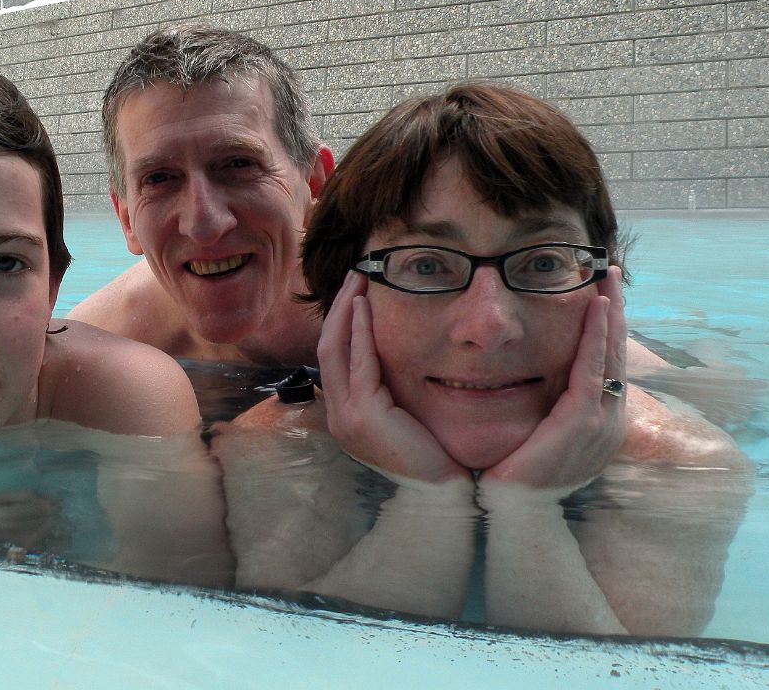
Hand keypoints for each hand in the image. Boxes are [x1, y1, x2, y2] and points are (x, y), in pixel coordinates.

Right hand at [317, 271, 469, 487]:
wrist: (441, 493)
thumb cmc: (433, 455)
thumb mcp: (404, 414)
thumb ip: (391, 387)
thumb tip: (397, 350)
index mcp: (345, 414)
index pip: (334, 358)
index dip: (340, 321)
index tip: (355, 292)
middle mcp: (337, 414)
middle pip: (326, 347)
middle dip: (338, 308)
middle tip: (354, 275)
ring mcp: (345, 417)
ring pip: (334, 350)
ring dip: (345, 310)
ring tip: (358, 281)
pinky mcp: (362, 416)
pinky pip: (358, 363)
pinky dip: (359, 331)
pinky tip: (366, 307)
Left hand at [481, 267, 628, 497]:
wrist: (513, 509)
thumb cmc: (517, 473)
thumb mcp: (539, 432)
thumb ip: (546, 405)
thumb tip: (533, 376)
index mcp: (601, 422)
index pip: (608, 364)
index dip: (608, 328)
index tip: (603, 294)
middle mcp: (610, 420)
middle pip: (617, 353)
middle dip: (615, 311)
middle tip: (611, 273)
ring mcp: (602, 421)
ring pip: (611, 354)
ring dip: (610, 313)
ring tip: (607, 279)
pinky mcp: (584, 421)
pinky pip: (593, 368)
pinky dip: (596, 336)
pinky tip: (595, 309)